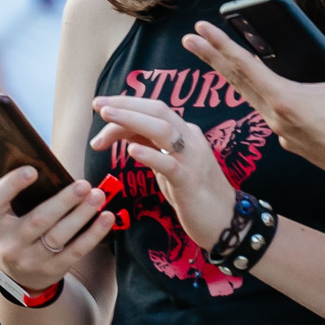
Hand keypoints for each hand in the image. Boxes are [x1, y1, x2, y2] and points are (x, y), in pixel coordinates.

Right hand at [0, 161, 113, 291]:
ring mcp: (32, 259)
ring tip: (98, 195)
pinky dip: (94, 234)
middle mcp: (9, 244)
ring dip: (81, 215)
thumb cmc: (4, 231)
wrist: (17, 276)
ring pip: (59, 236)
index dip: (12, 186)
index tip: (32, 170)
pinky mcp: (53, 269)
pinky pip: (76, 251)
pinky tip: (106, 217)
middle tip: (82, 183)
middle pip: (38, 220)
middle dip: (62, 201)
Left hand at [90, 94, 233, 249]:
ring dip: (132, 120)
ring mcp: (192, 159)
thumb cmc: (193, 192)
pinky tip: (131, 151)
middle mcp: (190, 140)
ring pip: (162, 131)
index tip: (100, 103)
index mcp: (185, 133)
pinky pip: (169, 164)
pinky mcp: (190, 182)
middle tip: (98, 106)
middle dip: (126, 105)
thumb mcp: (167, 163)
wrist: (226, 220)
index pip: (154, 110)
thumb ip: (149, 145)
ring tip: (107, 116)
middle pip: (158, 112)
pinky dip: (150, 154)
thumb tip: (121, 130)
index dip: (127, 103)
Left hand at [181, 5, 324, 186]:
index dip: (221, 45)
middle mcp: (275, 116)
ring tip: (214, 60)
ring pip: (249, 97)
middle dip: (212, 58)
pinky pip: (267, 113)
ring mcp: (280, 132)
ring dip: (231, 77)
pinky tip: (259, 88)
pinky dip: (257, 96)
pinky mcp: (290, 141)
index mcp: (285, 99)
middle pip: (236, 81)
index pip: (244, 66)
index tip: (200, 30)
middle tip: (190, 39)